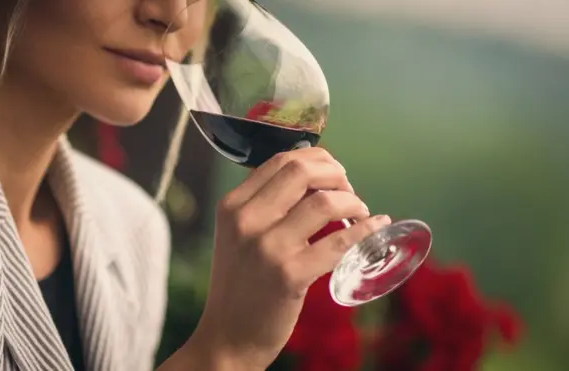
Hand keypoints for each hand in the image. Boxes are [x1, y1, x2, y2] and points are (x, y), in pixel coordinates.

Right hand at [190, 147, 391, 369]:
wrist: (227, 336)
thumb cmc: (239, 285)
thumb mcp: (236, 235)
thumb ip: (263, 206)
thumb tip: (311, 178)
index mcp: (232, 206)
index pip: (280, 160)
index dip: (316, 159)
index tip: (333, 174)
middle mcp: (246, 220)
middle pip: (302, 171)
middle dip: (336, 173)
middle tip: (348, 190)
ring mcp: (267, 247)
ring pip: (325, 202)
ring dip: (353, 202)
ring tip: (359, 213)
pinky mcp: (290, 274)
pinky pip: (340, 242)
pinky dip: (366, 230)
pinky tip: (376, 226)